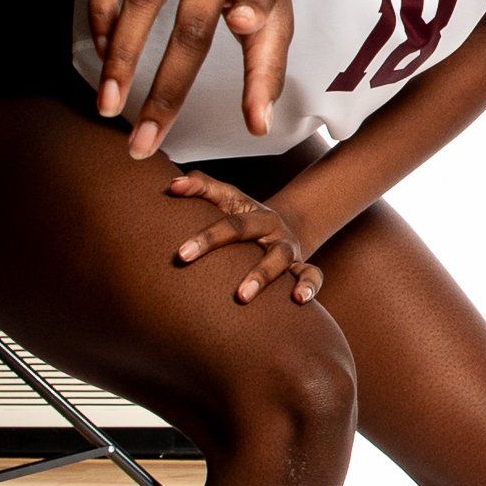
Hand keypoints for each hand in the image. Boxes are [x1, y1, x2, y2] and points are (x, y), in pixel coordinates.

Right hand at [87, 0, 291, 158]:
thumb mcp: (277, 10)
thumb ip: (267, 68)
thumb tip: (258, 127)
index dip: (253, 5)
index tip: (241, 20)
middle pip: (190, 24)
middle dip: (166, 89)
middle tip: (144, 139)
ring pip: (139, 0)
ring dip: (121, 58)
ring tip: (110, 104)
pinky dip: (100, 14)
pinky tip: (104, 51)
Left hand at [168, 171, 321, 306]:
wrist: (283, 230)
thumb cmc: (244, 218)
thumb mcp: (227, 199)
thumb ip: (201, 188)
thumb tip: (173, 185)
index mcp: (256, 215)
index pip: (232, 224)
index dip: (207, 238)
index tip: (181, 255)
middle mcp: (275, 231)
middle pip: (254, 236)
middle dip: (228, 251)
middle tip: (202, 272)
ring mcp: (289, 250)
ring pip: (281, 259)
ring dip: (263, 277)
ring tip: (242, 298)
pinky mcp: (302, 268)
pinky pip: (313, 275)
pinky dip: (310, 286)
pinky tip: (300, 300)